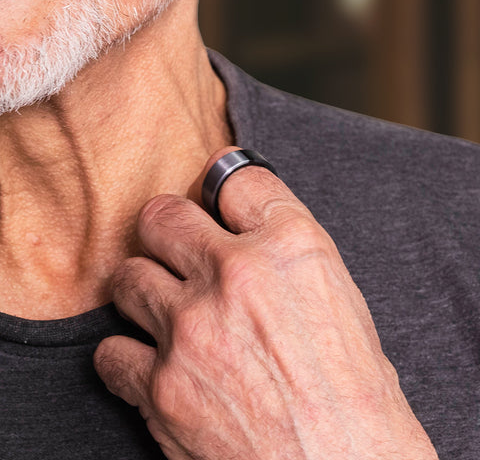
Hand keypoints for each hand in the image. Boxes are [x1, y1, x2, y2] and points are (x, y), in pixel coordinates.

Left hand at [94, 147, 438, 459]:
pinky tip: (155, 365)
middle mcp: (237, 276)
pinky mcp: (161, 387)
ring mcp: (192, 329)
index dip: (223, 187)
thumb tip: (245, 228)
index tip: (215, 201)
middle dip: (166, 229)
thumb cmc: (353, 391)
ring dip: (144, 290)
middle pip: (162, 215)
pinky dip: (128, 356)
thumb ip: (286, 253)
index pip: (238, 180)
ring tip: (167, 312)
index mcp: (291, 248)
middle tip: (176, 250)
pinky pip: (111, 351)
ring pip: (127, 277)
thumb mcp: (339, 299)